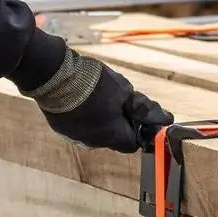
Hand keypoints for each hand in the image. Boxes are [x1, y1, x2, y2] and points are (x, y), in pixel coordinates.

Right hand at [20, 46, 173, 151]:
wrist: (51, 73)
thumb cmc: (91, 82)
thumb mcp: (124, 91)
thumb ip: (146, 109)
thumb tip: (166, 120)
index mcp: (111, 136)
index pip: (134, 143)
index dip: (139, 128)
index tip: (137, 113)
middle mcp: (93, 143)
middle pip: (116, 138)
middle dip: (121, 121)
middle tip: (117, 99)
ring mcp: (74, 137)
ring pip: (98, 133)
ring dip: (103, 119)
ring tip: (97, 95)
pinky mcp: (61, 128)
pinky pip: (80, 127)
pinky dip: (86, 116)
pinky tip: (83, 99)